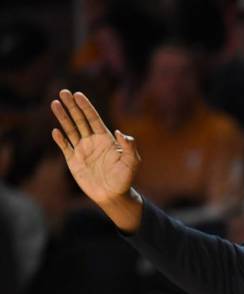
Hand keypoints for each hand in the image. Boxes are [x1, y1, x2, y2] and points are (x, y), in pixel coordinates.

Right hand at [51, 90, 142, 231]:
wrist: (113, 195)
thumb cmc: (125, 178)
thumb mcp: (132, 162)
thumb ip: (129, 147)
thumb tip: (121, 133)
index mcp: (106, 139)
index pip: (94, 119)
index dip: (86, 106)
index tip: (78, 94)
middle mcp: (92, 141)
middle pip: (80, 120)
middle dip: (72, 106)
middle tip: (63, 91)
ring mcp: (82, 150)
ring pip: (70, 130)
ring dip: (63, 117)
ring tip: (55, 103)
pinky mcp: (74, 161)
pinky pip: (65, 147)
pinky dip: (60, 139)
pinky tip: (55, 131)